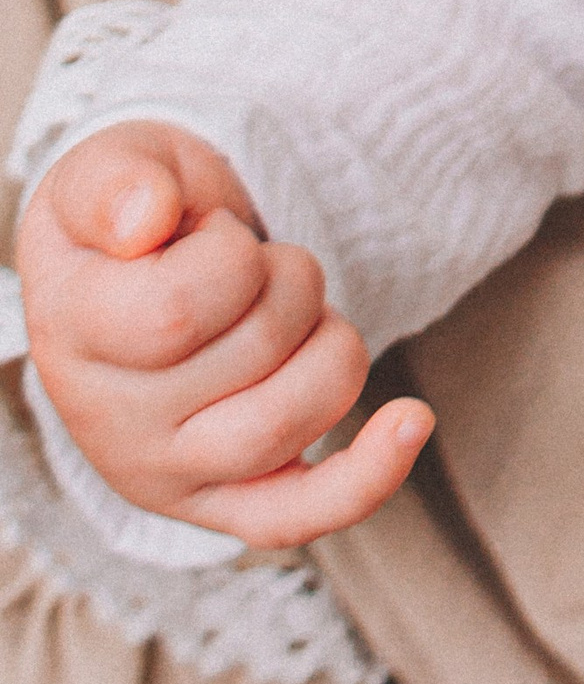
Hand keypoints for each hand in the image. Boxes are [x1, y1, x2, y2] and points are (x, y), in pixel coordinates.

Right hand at [16, 123, 431, 545]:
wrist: (145, 277)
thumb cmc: (138, 216)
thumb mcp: (114, 166)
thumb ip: (119, 181)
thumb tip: (146, 219)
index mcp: (72, 337)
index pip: (181, 309)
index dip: (227, 252)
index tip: (205, 234)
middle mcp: (110, 424)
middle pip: (258, 351)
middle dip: (289, 278)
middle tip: (251, 264)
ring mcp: (168, 473)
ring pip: (290, 419)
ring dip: (325, 338)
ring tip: (286, 312)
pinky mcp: (225, 504)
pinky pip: (297, 516)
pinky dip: (366, 478)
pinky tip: (411, 423)